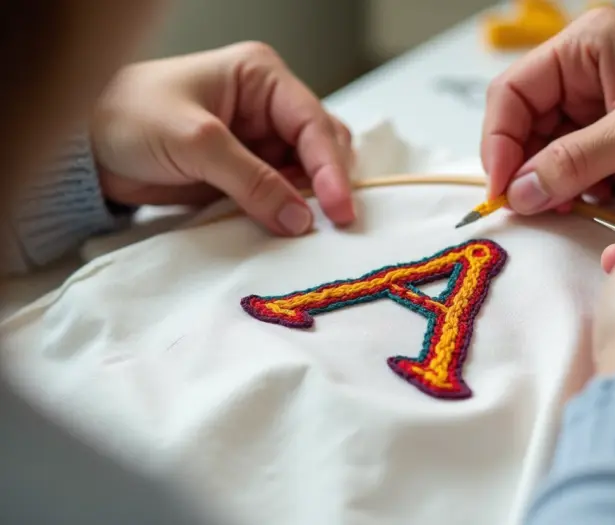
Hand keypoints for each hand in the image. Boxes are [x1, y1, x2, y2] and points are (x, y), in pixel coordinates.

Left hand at [91, 42, 354, 235]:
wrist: (87, 149)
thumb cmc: (130, 119)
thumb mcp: (196, 143)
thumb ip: (252, 180)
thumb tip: (301, 219)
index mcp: (261, 78)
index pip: (313, 123)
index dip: (332, 168)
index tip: (340, 209)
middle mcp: (268, 107)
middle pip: (321, 146)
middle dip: (329, 183)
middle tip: (333, 223)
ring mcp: (260, 141)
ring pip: (307, 173)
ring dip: (311, 200)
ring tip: (310, 228)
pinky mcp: (248, 172)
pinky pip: (282, 194)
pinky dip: (289, 212)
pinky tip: (290, 228)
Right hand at [482, 8, 614, 213]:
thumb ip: (573, 161)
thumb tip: (518, 193)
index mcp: (585, 49)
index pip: (513, 92)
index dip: (498, 140)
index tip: (502, 186)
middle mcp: (581, 75)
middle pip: (522, 124)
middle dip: (524, 166)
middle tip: (530, 205)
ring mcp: (592, 110)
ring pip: (542, 151)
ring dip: (548, 182)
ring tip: (565, 204)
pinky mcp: (604, 141)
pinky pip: (567, 167)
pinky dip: (570, 188)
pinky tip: (589, 199)